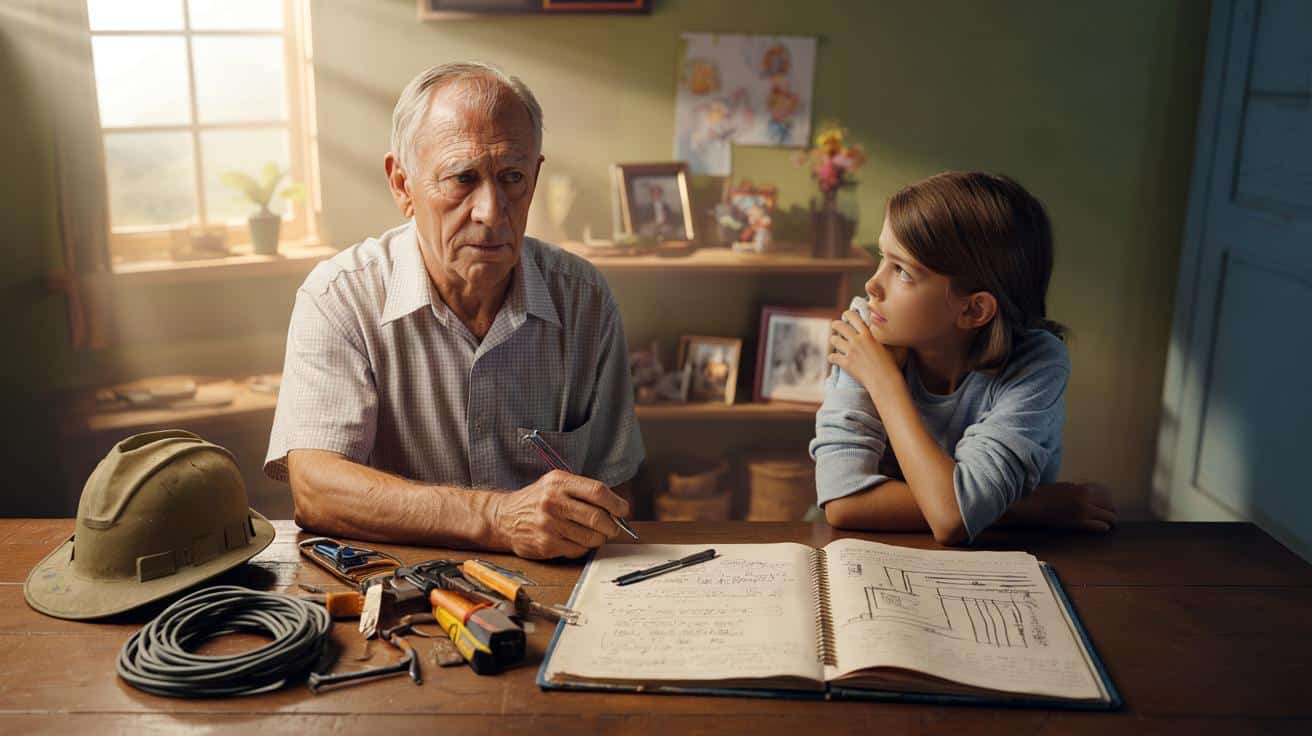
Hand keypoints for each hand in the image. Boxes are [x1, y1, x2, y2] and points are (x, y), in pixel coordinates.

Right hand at [493, 470, 629, 558]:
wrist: (503, 517)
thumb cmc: (536, 500)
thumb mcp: (556, 483)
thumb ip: (583, 491)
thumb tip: (616, 506)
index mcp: (559, 482)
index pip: (598, 492)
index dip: (616, 503)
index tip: (624, 510)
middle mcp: (553, 502)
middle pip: (597, 517)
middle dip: (612, 525)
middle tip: (613, 527)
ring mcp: (549, 525)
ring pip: (591, 537)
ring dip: (599, 538)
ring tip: (595, 534)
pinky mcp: (546, 544)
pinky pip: (578, 550)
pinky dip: (584, 547)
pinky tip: (577, 540)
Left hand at [828, 309, 906, 392]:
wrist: (885, 380)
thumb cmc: (890, 364)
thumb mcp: (889, 346)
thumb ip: (884, 338)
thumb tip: (887, 332)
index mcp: (868, 335)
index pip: (855, 319)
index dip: (848, 314)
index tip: (845, 314)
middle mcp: (858, 341)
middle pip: (840, 327)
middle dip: (836, 325)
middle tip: (834, 325)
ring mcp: (851, 352)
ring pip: (834, 340)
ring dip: (834, 340)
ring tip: (835, 341)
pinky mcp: (846, 363)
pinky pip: (832, 357)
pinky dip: (831, 358)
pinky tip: (833, 358)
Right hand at [1007, 482, 1117, 531]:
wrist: (1030, 504)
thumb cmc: (1043, 494)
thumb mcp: (1064, 487)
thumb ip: (1079, 491)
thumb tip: (1089, 497)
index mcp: (1082, 488)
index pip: (1106, 493)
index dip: (1107, 500)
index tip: (1105, 504)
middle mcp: (1086, 498)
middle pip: (1110, 506)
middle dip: (1110, 511)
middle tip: (1109, 515)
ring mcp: (1083, 511)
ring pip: (1109, 517)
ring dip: (1109, 520)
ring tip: (1107, 523)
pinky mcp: (1078, 523)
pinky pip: (1099, 526)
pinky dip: (1102, 527)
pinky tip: (1102, 528)